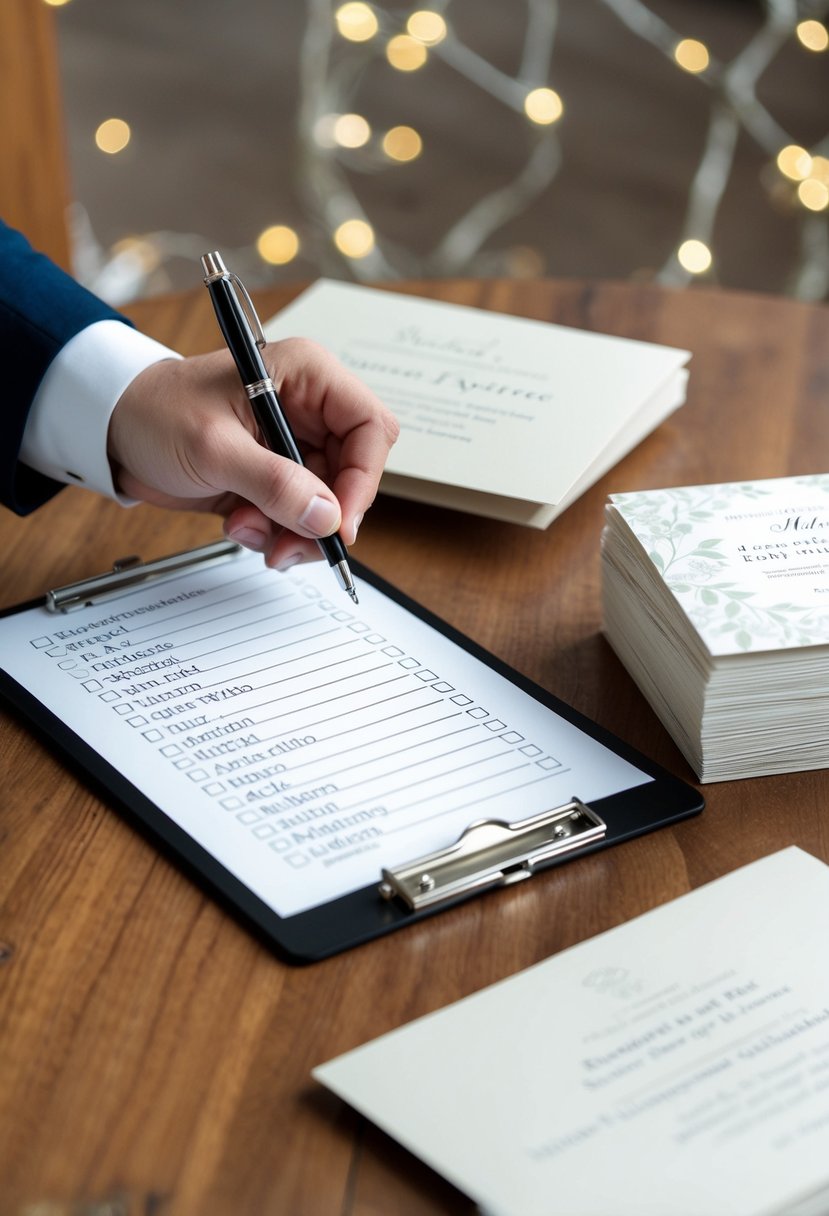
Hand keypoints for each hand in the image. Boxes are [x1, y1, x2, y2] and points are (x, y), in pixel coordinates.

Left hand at [108, 338, 398, 568]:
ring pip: (329, 504)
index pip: (370, 427)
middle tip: (290, 544)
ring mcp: (295, 446)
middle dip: (322, 517)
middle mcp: (310, 410)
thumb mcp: (213, 448)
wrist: (114, 433)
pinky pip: (300, 517)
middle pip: (354, 474)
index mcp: (307, 376)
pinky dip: (275, 533)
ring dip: (294, 531)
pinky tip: (238, 524)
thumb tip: (326, 517)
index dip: (364, 478)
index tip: (338, 522)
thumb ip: (274, 483)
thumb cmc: (155, 412)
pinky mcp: (278, 477)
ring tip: (247, 530)